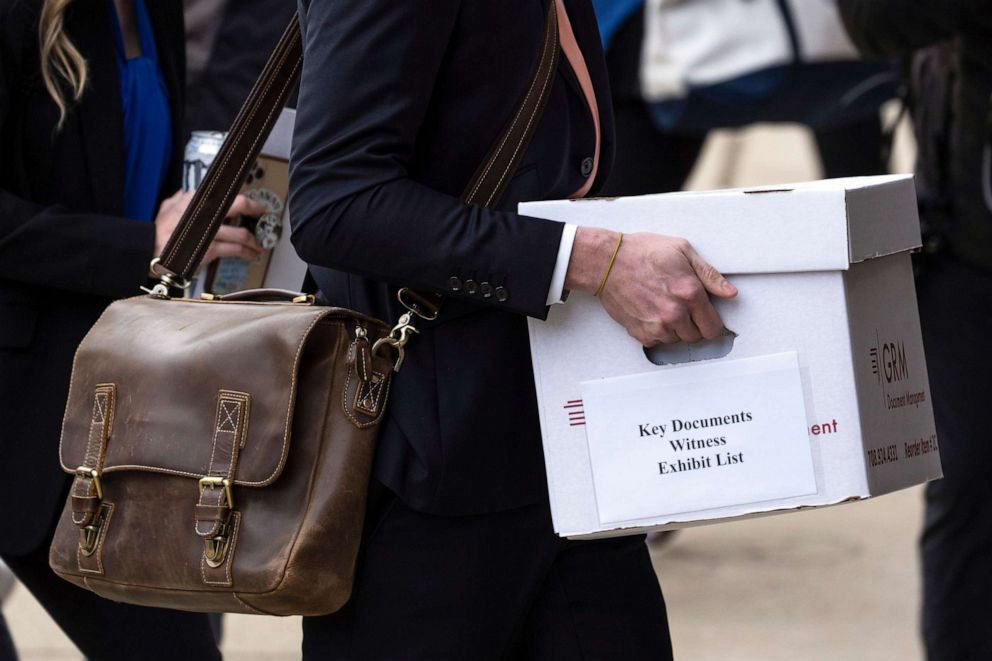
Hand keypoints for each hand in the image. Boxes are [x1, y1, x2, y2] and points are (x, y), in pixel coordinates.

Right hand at [153, 191, 266, 263]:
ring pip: (241, 233)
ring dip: (254, 240)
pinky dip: (247, 253)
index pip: (226, 193)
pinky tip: (252, 255)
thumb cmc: (159, 229)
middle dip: (255, 210)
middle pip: (238, 204)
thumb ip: (181, 197)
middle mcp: (205, 211)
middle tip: (263, 216)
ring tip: (259, 244)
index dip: (243, 197)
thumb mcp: (168, 206)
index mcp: (197, 199)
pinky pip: (235, 250)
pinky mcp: (210, 249)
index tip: (254, 202)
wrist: (149, 249)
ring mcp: (209, 231)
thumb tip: (189, 192)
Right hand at [564, 228, 736, 346]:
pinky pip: (658, 342)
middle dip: (694, 325)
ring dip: (675, 329)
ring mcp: (657, 325)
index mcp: (690, 293)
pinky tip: (652, 312)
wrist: (606, 262)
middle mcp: (675, 313)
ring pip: (677, 340)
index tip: (707, 318)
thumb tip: (729, 292)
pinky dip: (657, 332)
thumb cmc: (640, 253)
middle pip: (696, 337)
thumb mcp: (682, 251)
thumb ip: (710, 275)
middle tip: (683, 308)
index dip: (712, 323)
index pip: (714, 327)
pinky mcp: (641, 333)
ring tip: (664, 307)